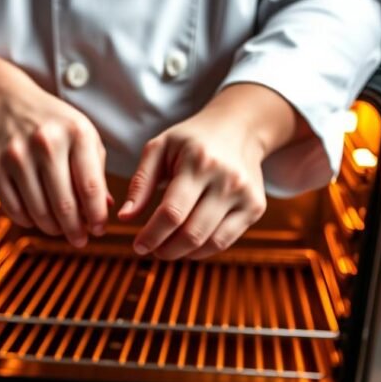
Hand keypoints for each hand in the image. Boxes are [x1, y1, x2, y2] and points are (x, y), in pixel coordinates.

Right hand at [0, 64, 108, 245]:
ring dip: (52, 228)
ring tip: (58, 227)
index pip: (91, 187)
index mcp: (76, 133)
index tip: (98, 230)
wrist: (4, 101)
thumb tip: (104, 209)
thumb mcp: (82, 137)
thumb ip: (96, 172)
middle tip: (79, 239)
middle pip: (64, 205)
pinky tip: (36, 216)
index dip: (97, 217)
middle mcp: (45, 142)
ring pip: (39, 212)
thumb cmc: (53, 125)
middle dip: (75, 230)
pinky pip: (14, 210)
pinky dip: (28, 220)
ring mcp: (15, 155)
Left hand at [118, 84, 308, 259]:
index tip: (138, 246)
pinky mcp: (256, 207)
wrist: (239, 128)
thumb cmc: (191, 140)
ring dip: (182, 254)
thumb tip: (124, 217)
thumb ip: (140, 182)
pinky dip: (202, 251)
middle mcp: (227, 179)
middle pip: (191, 233)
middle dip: (165, 249)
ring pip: (209, 243)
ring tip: (166, 248)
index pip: (172, 213)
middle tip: (151, 250)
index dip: (152, 236)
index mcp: (199, 162)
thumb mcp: (160, 148)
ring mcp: (245, 195)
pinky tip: (187, 245)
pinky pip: (224, 242)